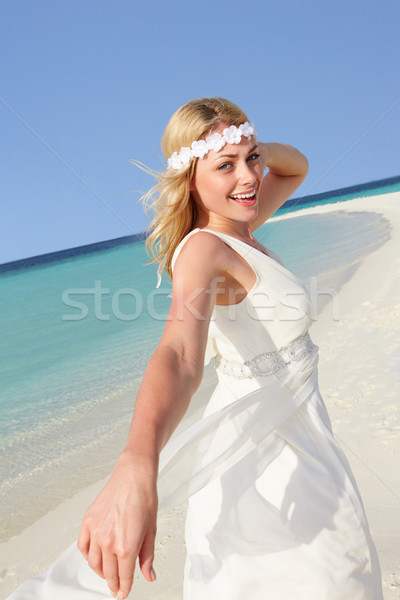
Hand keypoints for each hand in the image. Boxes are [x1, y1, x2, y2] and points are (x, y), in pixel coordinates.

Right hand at [78, 451, 157, 598]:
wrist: (133, 475)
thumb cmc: (145, 498)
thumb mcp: (151, 531)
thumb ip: (147, 557)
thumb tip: (149, 575)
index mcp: (126, 546)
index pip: (123, 577)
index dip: (124, 588)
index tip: (123, 594)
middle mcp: (108, 541)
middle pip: (107, 573)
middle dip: (112, 583)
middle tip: (115, 588)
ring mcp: (96, 532)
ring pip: (93, 563)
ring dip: (100, 572)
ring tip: (106, 573)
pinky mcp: (87, 521)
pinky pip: (82, 546)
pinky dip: (87, 556)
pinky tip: (94, 557)